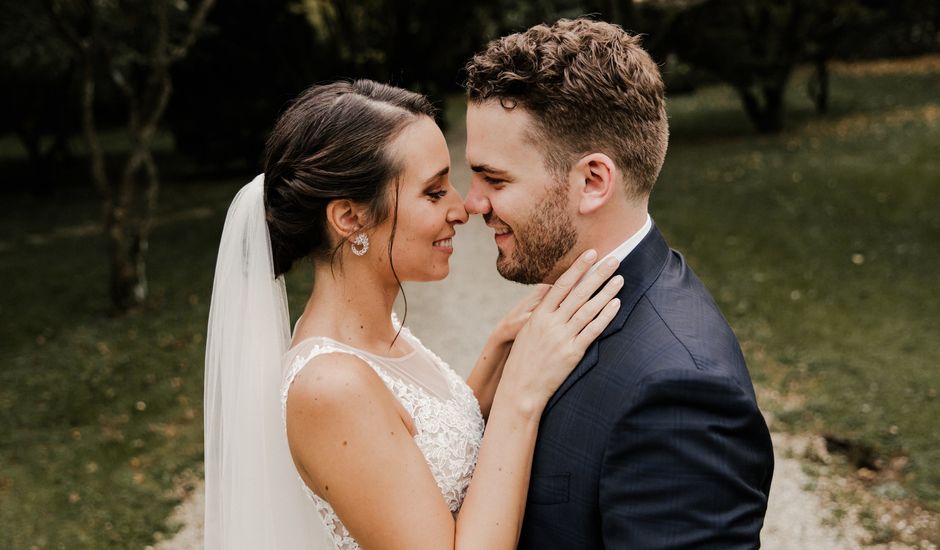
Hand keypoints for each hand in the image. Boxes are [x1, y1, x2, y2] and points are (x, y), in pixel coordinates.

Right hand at [498, 250, 623, 414]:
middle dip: (598, 274)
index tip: (591, 254)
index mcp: (538, 315)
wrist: (520, 388)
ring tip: (620, 278)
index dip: (578, 268)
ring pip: (589, 309)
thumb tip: (550, 290)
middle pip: (579, 293)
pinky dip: (605, 316)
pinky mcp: (572, 353)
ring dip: (606, 292)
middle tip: (614, 259)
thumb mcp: (526, 330)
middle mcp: (551, 323)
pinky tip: (616, 304)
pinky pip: (593, 330)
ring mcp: (562, 338)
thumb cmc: (523, 359)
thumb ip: (541, 311)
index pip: (561, 285)